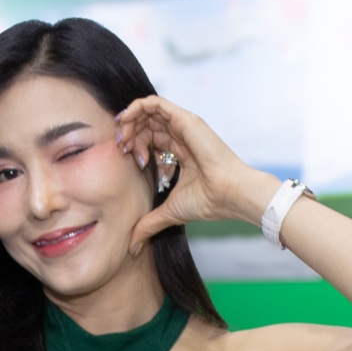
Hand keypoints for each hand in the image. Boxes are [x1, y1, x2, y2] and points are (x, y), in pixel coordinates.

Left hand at [115, 95, 276, 254]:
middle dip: (130, 133)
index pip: (151, 138)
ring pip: (149, 111)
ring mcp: (183, 126)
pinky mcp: (185, 119)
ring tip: (124, 137)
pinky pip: (155, 102)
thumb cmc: (207, 202)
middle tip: (123, 148)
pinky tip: (127, 121)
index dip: (135, 145)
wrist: (229, 195)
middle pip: (148, 124)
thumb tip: (132, 247)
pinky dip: (136, 108)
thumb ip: (148, 225)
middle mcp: (182, 136)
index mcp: (181, 152)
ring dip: (130, 121)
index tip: (128, 159)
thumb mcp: (168, 213)